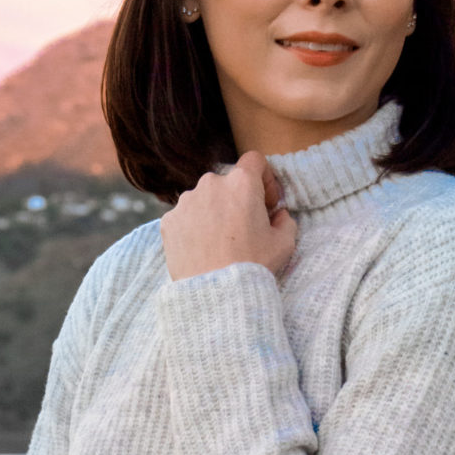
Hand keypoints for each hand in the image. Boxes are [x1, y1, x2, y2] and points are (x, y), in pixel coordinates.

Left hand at [160, 151, 297, 281]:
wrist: (216, 294)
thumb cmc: (253, 265)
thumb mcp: (284, 243)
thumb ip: (285, 220)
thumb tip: (278, 215)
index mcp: (242, 183)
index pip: (255, 160)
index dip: (264, 178)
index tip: (266, 202)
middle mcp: (210, 184)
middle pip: (228, 182)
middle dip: (237, 199)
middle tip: (244, 228)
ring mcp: (186, 202)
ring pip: (204, 199)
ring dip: (214, 212)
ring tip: (220, 243)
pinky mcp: (169, 221)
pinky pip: (185, 217)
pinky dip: (194, 228)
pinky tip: (203, 249)